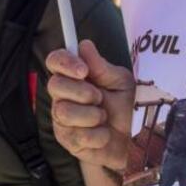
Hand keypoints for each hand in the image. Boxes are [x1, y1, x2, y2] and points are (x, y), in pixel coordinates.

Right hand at [46, 40, 134, 171]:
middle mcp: (62, 96)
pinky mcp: (67, 141)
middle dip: (83, 92)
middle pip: (54, 85)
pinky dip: (99, 135)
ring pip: (65, 112)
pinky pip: (79, 135)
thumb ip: (102, 67)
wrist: (131, 140)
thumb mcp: (120, 83)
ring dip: (93, 115)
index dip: (65, 62)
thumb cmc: (123, 107)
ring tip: (103, 118)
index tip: (83, 70)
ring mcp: (61, 119)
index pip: (54, 61)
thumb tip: (85, 45)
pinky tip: (104, 134)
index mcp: (73, 77)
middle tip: (100, 98)